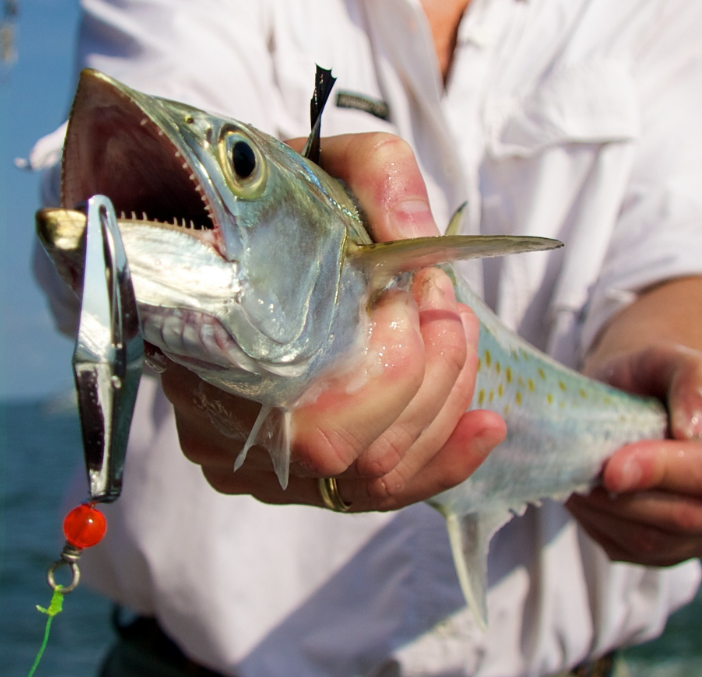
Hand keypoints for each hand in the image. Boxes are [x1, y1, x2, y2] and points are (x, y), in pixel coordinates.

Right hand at [160, 133, 505, 510]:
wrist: (214, 237)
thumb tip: (422, 241)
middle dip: (434, 373)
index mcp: (215, 359)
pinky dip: (445, 459)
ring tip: (458, 328)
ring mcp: (262, 464)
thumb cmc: (265, 207)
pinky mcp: (298, 475)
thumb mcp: (320, 162)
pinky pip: (380, 490)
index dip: (395, 368)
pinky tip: (487, 425)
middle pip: (360, 453)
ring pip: (379, 475)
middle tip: (441, 298)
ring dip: (446, 400)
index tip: (410, 285)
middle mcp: (229, 433)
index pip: (319, 424)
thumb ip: (379, 178)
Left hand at [566, 278, 701, 565]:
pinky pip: (628, 551)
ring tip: (583, 473)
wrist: (630, 401)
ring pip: (654, 541)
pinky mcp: (666, 555)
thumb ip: (695, 380)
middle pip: (687, 516)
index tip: (614, 465)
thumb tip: (697, 429)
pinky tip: (587, 493)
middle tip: (588, 467)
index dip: (665, 472)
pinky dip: (598, 523)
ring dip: (608, 510)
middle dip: (630, 494)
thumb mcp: (670, 361)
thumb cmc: (654, 379)